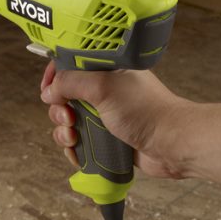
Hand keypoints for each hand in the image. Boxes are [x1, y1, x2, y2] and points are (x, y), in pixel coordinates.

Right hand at [39, 62, 220, 186]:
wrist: (172, 143)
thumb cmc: (144, 110)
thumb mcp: (103, 87)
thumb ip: (71, 83)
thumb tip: (48, 91)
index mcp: (105, 70)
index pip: (70, 65)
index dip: (55, 76)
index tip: (48, 89)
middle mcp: (104, 91)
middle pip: (65, 97)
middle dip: (59, 110)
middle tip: (69, 118)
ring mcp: (105, 116)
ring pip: (69, 122)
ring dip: (63, 132)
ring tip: (73, 138)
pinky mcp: (107, 139)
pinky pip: (80, 142)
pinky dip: (74, 149)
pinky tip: (76, 154)